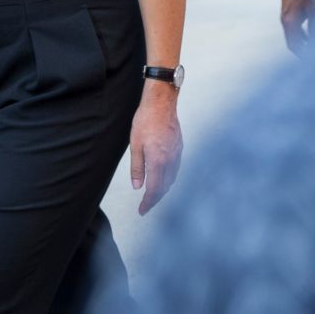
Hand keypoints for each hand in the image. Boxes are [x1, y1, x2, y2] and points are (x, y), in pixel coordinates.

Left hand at [130, 81, 182, 215]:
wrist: (161, 103)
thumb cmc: (145, 120)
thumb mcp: (135, 144)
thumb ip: (137, 167)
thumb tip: (137, 186)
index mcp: (158, 160)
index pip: (154, 189)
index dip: (148, 203)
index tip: (142, 210)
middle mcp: (170, 159)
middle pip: (164, 187)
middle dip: (155, 199)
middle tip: (145, 206)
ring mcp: (177, 153)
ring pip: (171, 179)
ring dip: (162, 189)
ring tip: (152, 194)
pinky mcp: (179, 148)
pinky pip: (175, 169)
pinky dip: (168, 178)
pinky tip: (162, 177)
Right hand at [280, 0, 314, 56]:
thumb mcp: (311, 8)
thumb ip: (313, 24)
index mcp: (291, 22)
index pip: (295, 44)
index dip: (302, 53)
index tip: (310, 59)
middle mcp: (285, 22)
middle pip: (291, 43)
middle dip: (301, 51)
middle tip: (312, 57)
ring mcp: (284, 19)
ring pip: (291, 37)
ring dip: (300, 44)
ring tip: (312, 49)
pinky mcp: (286, 15)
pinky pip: (291, 30)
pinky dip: (298, 36)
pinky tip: (308, 37)